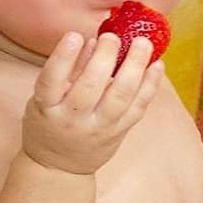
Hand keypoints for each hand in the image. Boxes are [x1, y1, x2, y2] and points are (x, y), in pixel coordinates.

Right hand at [20, 31, 161, 174]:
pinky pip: (138, 108)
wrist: (60, 167)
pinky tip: (157, 65)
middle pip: (90, 87)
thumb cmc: (50, 123)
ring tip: (144, 43)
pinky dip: (150, 85)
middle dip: (105, 57)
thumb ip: (69, 69)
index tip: (75, 35)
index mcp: (47, 107)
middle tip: (113, 37)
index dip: (63, 57)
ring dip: (135, 67)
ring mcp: (98, 128)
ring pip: (120, 97)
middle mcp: (73, 119)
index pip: (51, 81)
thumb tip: (93, 40)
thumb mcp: (45, 98)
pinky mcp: (119, 132)